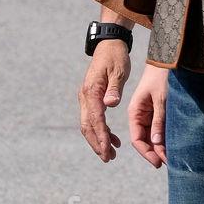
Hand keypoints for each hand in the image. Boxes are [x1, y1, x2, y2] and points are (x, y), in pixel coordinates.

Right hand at [79, 40, 131, 161]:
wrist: (109, 45)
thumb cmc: (116, 57)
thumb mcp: (119, 71)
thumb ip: (114, 88)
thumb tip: (110, 104)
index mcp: (91, 91)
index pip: (96, 120)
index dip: (101, 137)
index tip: (108, 151)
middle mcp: (85, 97)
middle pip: (87, 126)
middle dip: (97, 144)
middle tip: (108, 158)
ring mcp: (86, 98)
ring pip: (88, 125)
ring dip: (98, 140)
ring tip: (112, 154)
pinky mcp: (91, 99)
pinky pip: (94, 119)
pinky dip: (102, 131)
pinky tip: (113, 139)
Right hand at [128, 66, 167, 167]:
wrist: (166, 58)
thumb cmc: (161, 75)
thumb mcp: (161, 98)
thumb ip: (159, 120)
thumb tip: (157, 143)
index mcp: (135, 112)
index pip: (137, 139)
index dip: (147, 153)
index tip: (159, 163)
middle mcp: (139, 115)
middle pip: (144, 140)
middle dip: (155, 153)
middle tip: (170, 163)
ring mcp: (148, 113)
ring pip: (152, 136)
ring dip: (161, 147)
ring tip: (174, 157)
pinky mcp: (157, 110)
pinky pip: (159, 128)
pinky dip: (165, 137)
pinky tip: (174, 144)